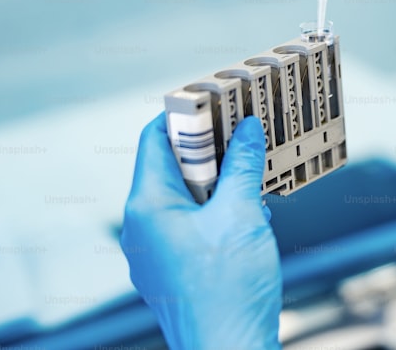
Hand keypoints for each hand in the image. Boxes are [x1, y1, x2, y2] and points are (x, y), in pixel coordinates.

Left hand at [120, 113, 281, 349]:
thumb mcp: (241, 216)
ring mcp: (156, 253)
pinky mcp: (175, 270)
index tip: (217, 102)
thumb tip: (247, 130)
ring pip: (185, 197)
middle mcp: (142, 228)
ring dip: (219, 182)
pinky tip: (250, 213)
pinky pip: (192, 225)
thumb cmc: (227, 293)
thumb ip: (242, 166)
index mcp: (146, 207)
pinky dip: (218, 211)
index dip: (186, 116)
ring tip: (253, 172)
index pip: (155, 139)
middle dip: (211, 149)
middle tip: (244, 133)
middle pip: (171, 166)